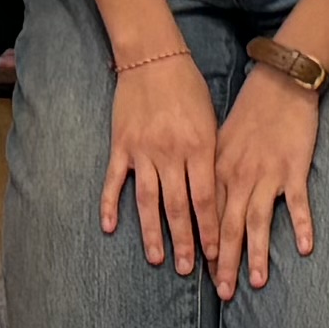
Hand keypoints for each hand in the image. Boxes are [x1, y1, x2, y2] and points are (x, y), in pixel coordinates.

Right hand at [97, 33, 219, 275]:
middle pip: (179, 207)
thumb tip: (218, 193)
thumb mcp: (211, 120)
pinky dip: (110, 204)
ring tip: (157, 259)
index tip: (216, 255)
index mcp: (199, 147)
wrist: (153, 57)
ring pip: (148, 201)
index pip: (206, 198)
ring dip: (153, 232)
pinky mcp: (121, 145)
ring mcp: (143, 150)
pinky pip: (114, 180)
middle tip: (188, 270)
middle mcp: (171, 153)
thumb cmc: (188, 88)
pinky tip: (110, 227)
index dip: (210, 229)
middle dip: (185, 241)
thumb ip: (212, 156)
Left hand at [209, 65, 321, 292]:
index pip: (207, 216)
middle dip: (225, 262)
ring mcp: (267, 174)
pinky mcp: (294, 169)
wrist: (279, 84)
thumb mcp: (220, 139)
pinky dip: (301, 225)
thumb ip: (213, 172)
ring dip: (257, 254)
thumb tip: (203, 201)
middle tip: (223, 292)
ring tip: (256, 282)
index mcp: (218, 170)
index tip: (201, 273)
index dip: (205, 246)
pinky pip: (297, 203)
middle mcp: (239, 176)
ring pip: (258, 221)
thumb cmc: (248, 111)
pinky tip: (305, 248)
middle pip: (229, 227)